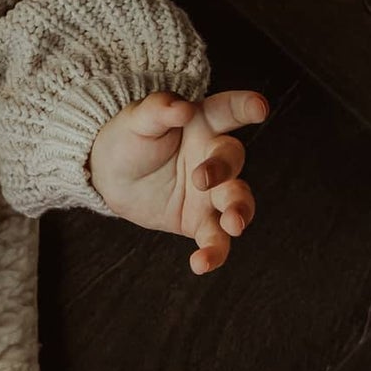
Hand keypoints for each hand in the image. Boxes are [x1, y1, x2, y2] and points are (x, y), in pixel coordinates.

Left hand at [87, 88, 268, 273]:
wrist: (111, 176)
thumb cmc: (129, 138)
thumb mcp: (137, 120)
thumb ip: (158, 110)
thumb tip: (182, 108)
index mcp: (203, 124)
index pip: (228, 111)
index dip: (245, 106)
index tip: (260, 107)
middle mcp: (214, 157)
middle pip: (233, 161)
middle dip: (224, 171)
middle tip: (201, 179)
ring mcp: (212, 192)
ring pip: (237, 202)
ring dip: (239, 212)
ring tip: (234, 225)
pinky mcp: (201, 222)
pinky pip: (215, 239)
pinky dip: (214, 253)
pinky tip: (201, 263)